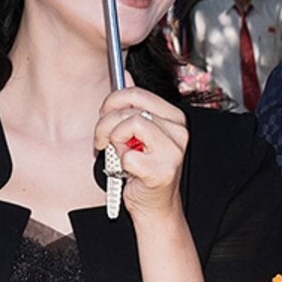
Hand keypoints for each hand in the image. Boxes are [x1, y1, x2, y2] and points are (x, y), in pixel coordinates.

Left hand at [95, 85, 189, 215]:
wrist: (153, 206)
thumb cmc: (143, 170)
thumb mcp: (137, 133)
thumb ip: (133, 106)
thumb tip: (124, 74)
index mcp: (174, 118)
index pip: (137, 93)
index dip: (113, 101)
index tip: (104, 114)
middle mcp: (178, 132)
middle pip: (129, 109)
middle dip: (106, 123)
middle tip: (102, 139)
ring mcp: (173, 151)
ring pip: (128, 126)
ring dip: (113, 142)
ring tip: (117, 154)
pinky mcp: (162, 171)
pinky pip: (127, 155)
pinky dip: (120, 164)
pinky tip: (127, 170)